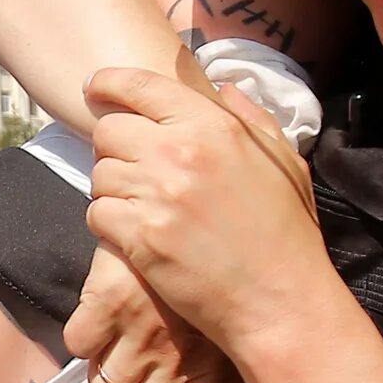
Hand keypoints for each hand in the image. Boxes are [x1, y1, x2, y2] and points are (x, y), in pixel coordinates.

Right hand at [65, 245, 242, 382]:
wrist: (197, 195)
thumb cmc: (229, 253)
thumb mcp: (239, 311)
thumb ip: (234, 361)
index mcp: (210, 360)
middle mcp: (174, 356)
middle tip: (135, 381)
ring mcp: (138, 332)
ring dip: (105, 377)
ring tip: (114, 353)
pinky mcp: (106, 302)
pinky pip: (78, 343)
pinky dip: (83, 336)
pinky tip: (98, 318)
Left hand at [82, 64, 330, 355]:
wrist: (280, 300)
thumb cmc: (288, 234)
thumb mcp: (284, 161)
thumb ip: (251, 117)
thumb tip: (224, 87)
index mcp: (214, 126)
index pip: (142, 86)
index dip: (109, 82)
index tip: (94, 87)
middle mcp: (181, 152)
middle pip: (109, 131)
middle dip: (114, 148)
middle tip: (133, 171)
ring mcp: (158, 195)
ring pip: (100, 175)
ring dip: (113, 190)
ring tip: (142, 208)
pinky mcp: (141, 237)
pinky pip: (97, 214)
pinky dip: (109, 225)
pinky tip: (136, 235)